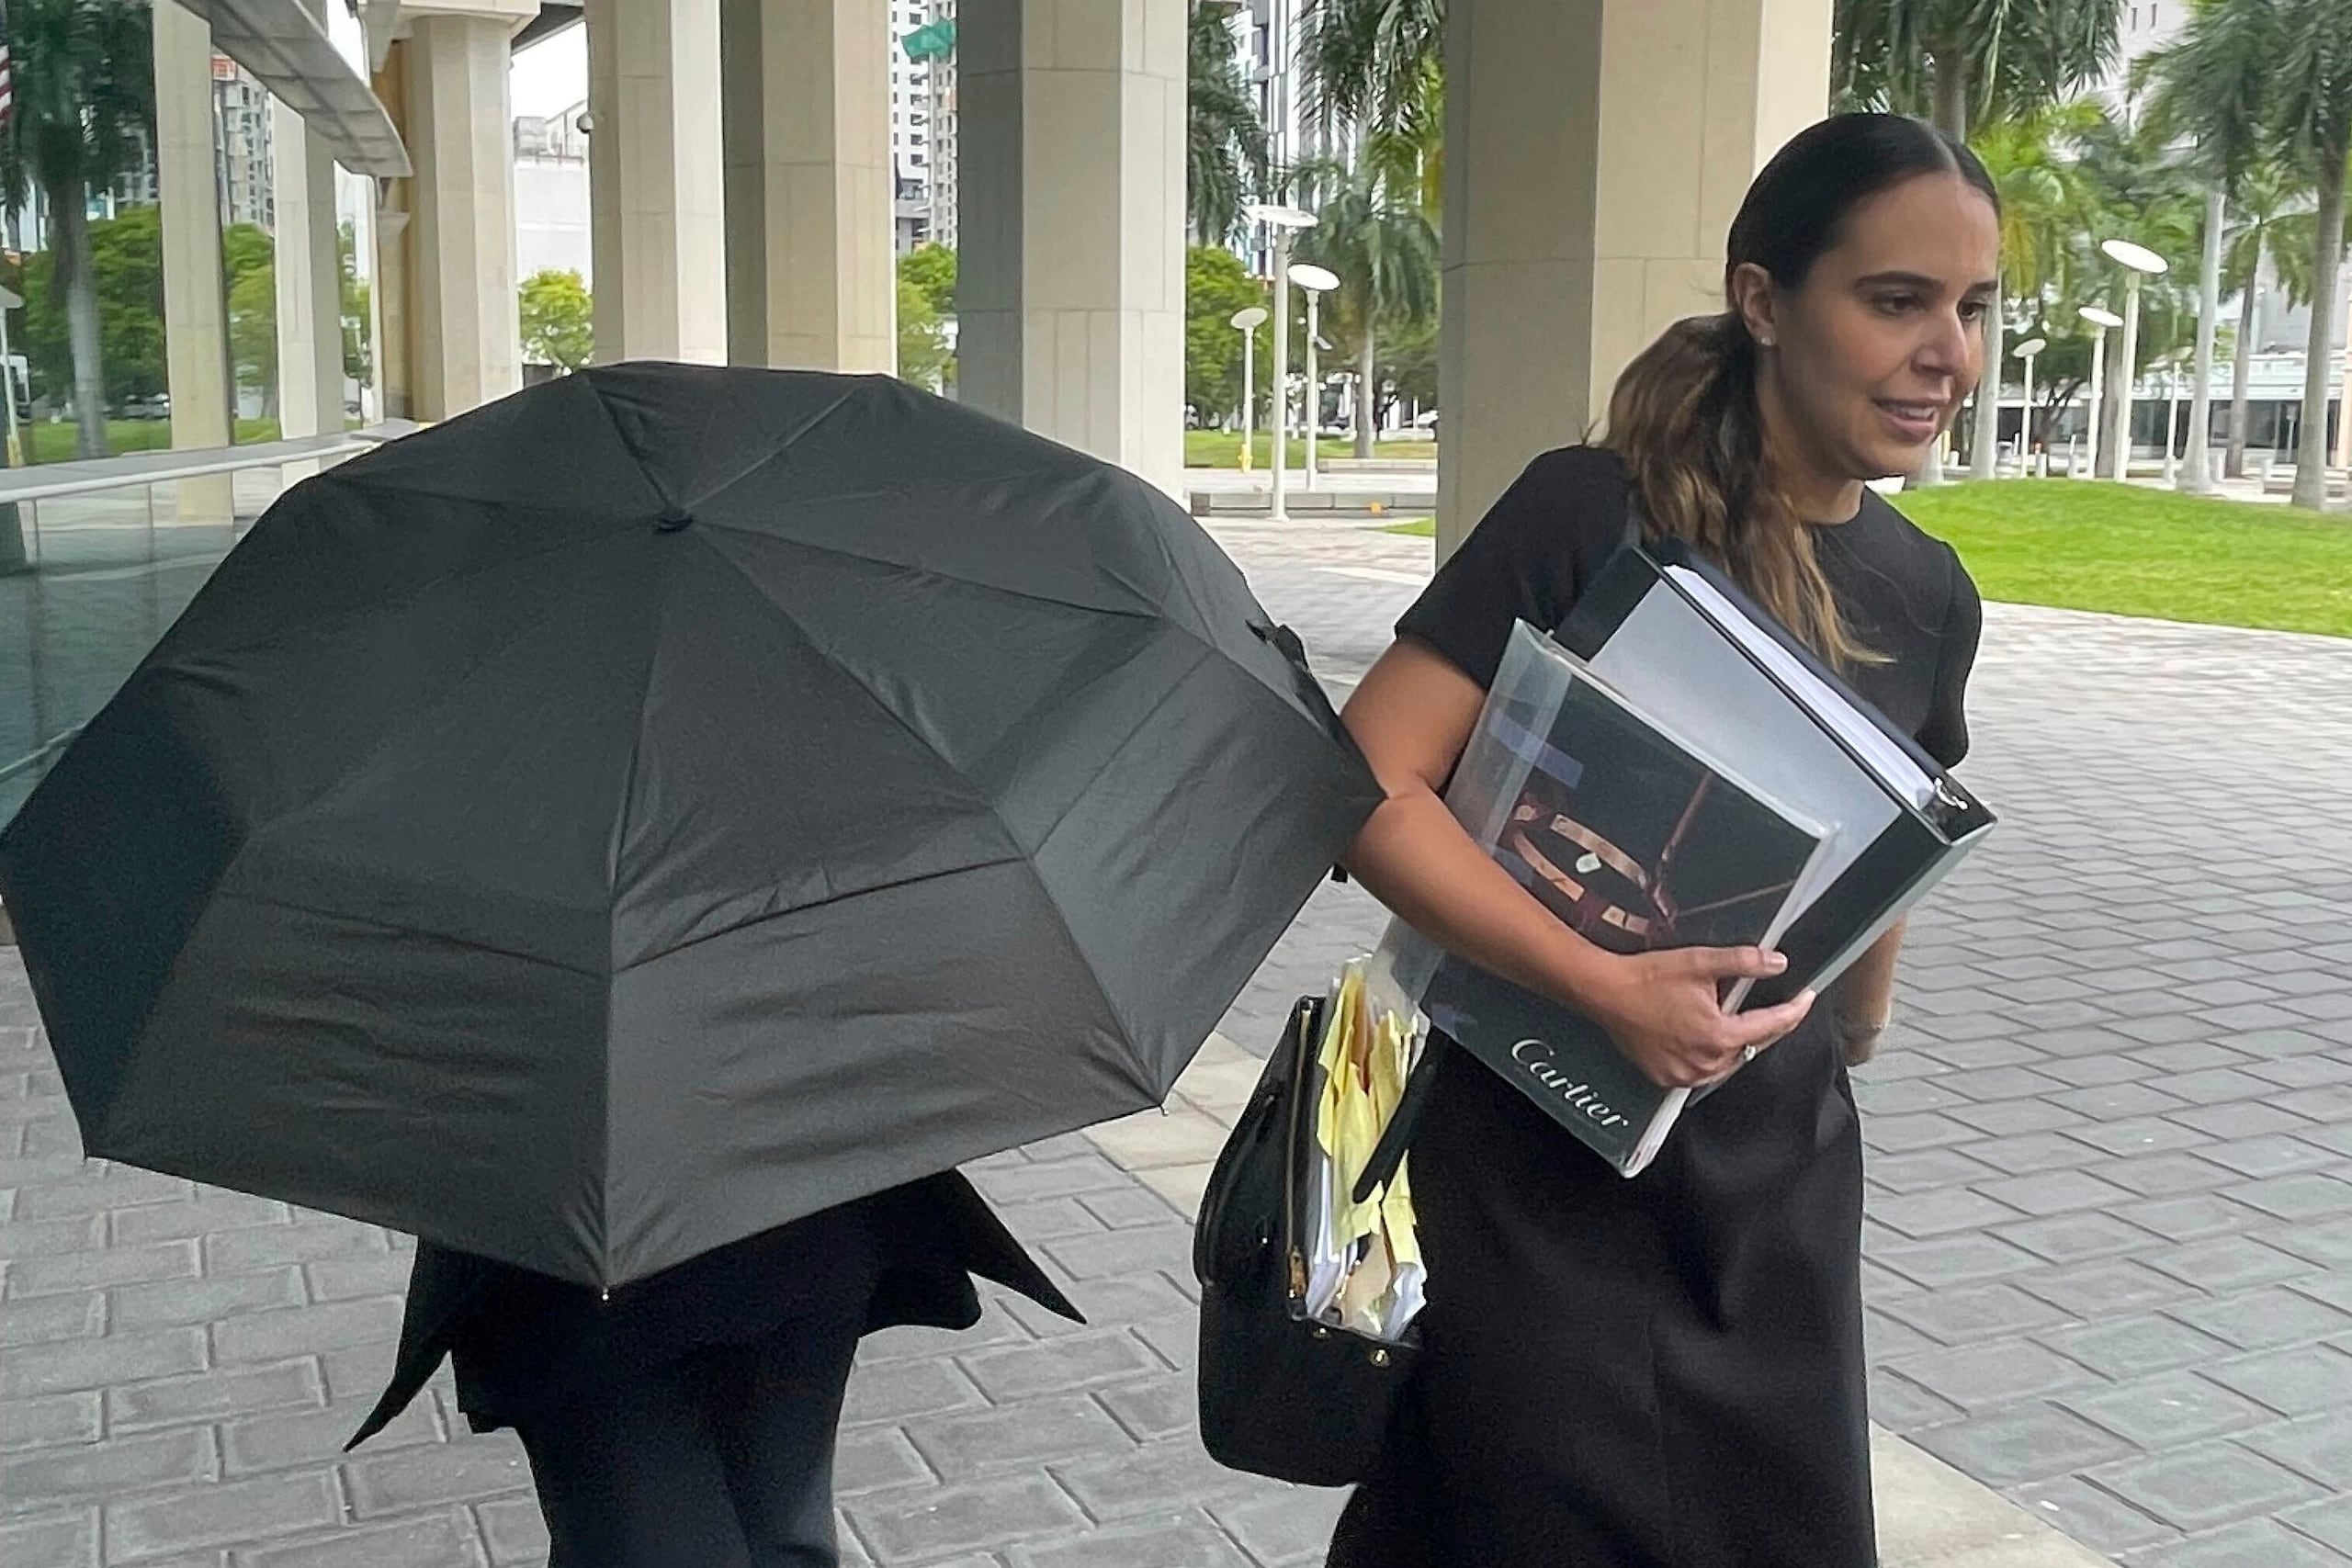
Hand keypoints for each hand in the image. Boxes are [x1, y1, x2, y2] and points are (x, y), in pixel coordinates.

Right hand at [1581, 946, 1815, 1089]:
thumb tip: (1777, 963)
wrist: (1605, 993)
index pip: (1771, 1026)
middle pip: (1752, 1046)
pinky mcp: (1668, 1078)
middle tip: (1774, 1007)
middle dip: (1766, 1026)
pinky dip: (1711, 1055)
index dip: (1794, 1011)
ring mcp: (1686, 1074)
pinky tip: (1706, 1037)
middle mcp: (1706, 1062)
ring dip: (1738, 1042)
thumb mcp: (1699, 962)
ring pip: (1729, 1061)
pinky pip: (1703, 1071)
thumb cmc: (1647, 979)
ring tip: (1734, 1020)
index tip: (1807, 1000)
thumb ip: (1743, 962)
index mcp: (1718, 1036)